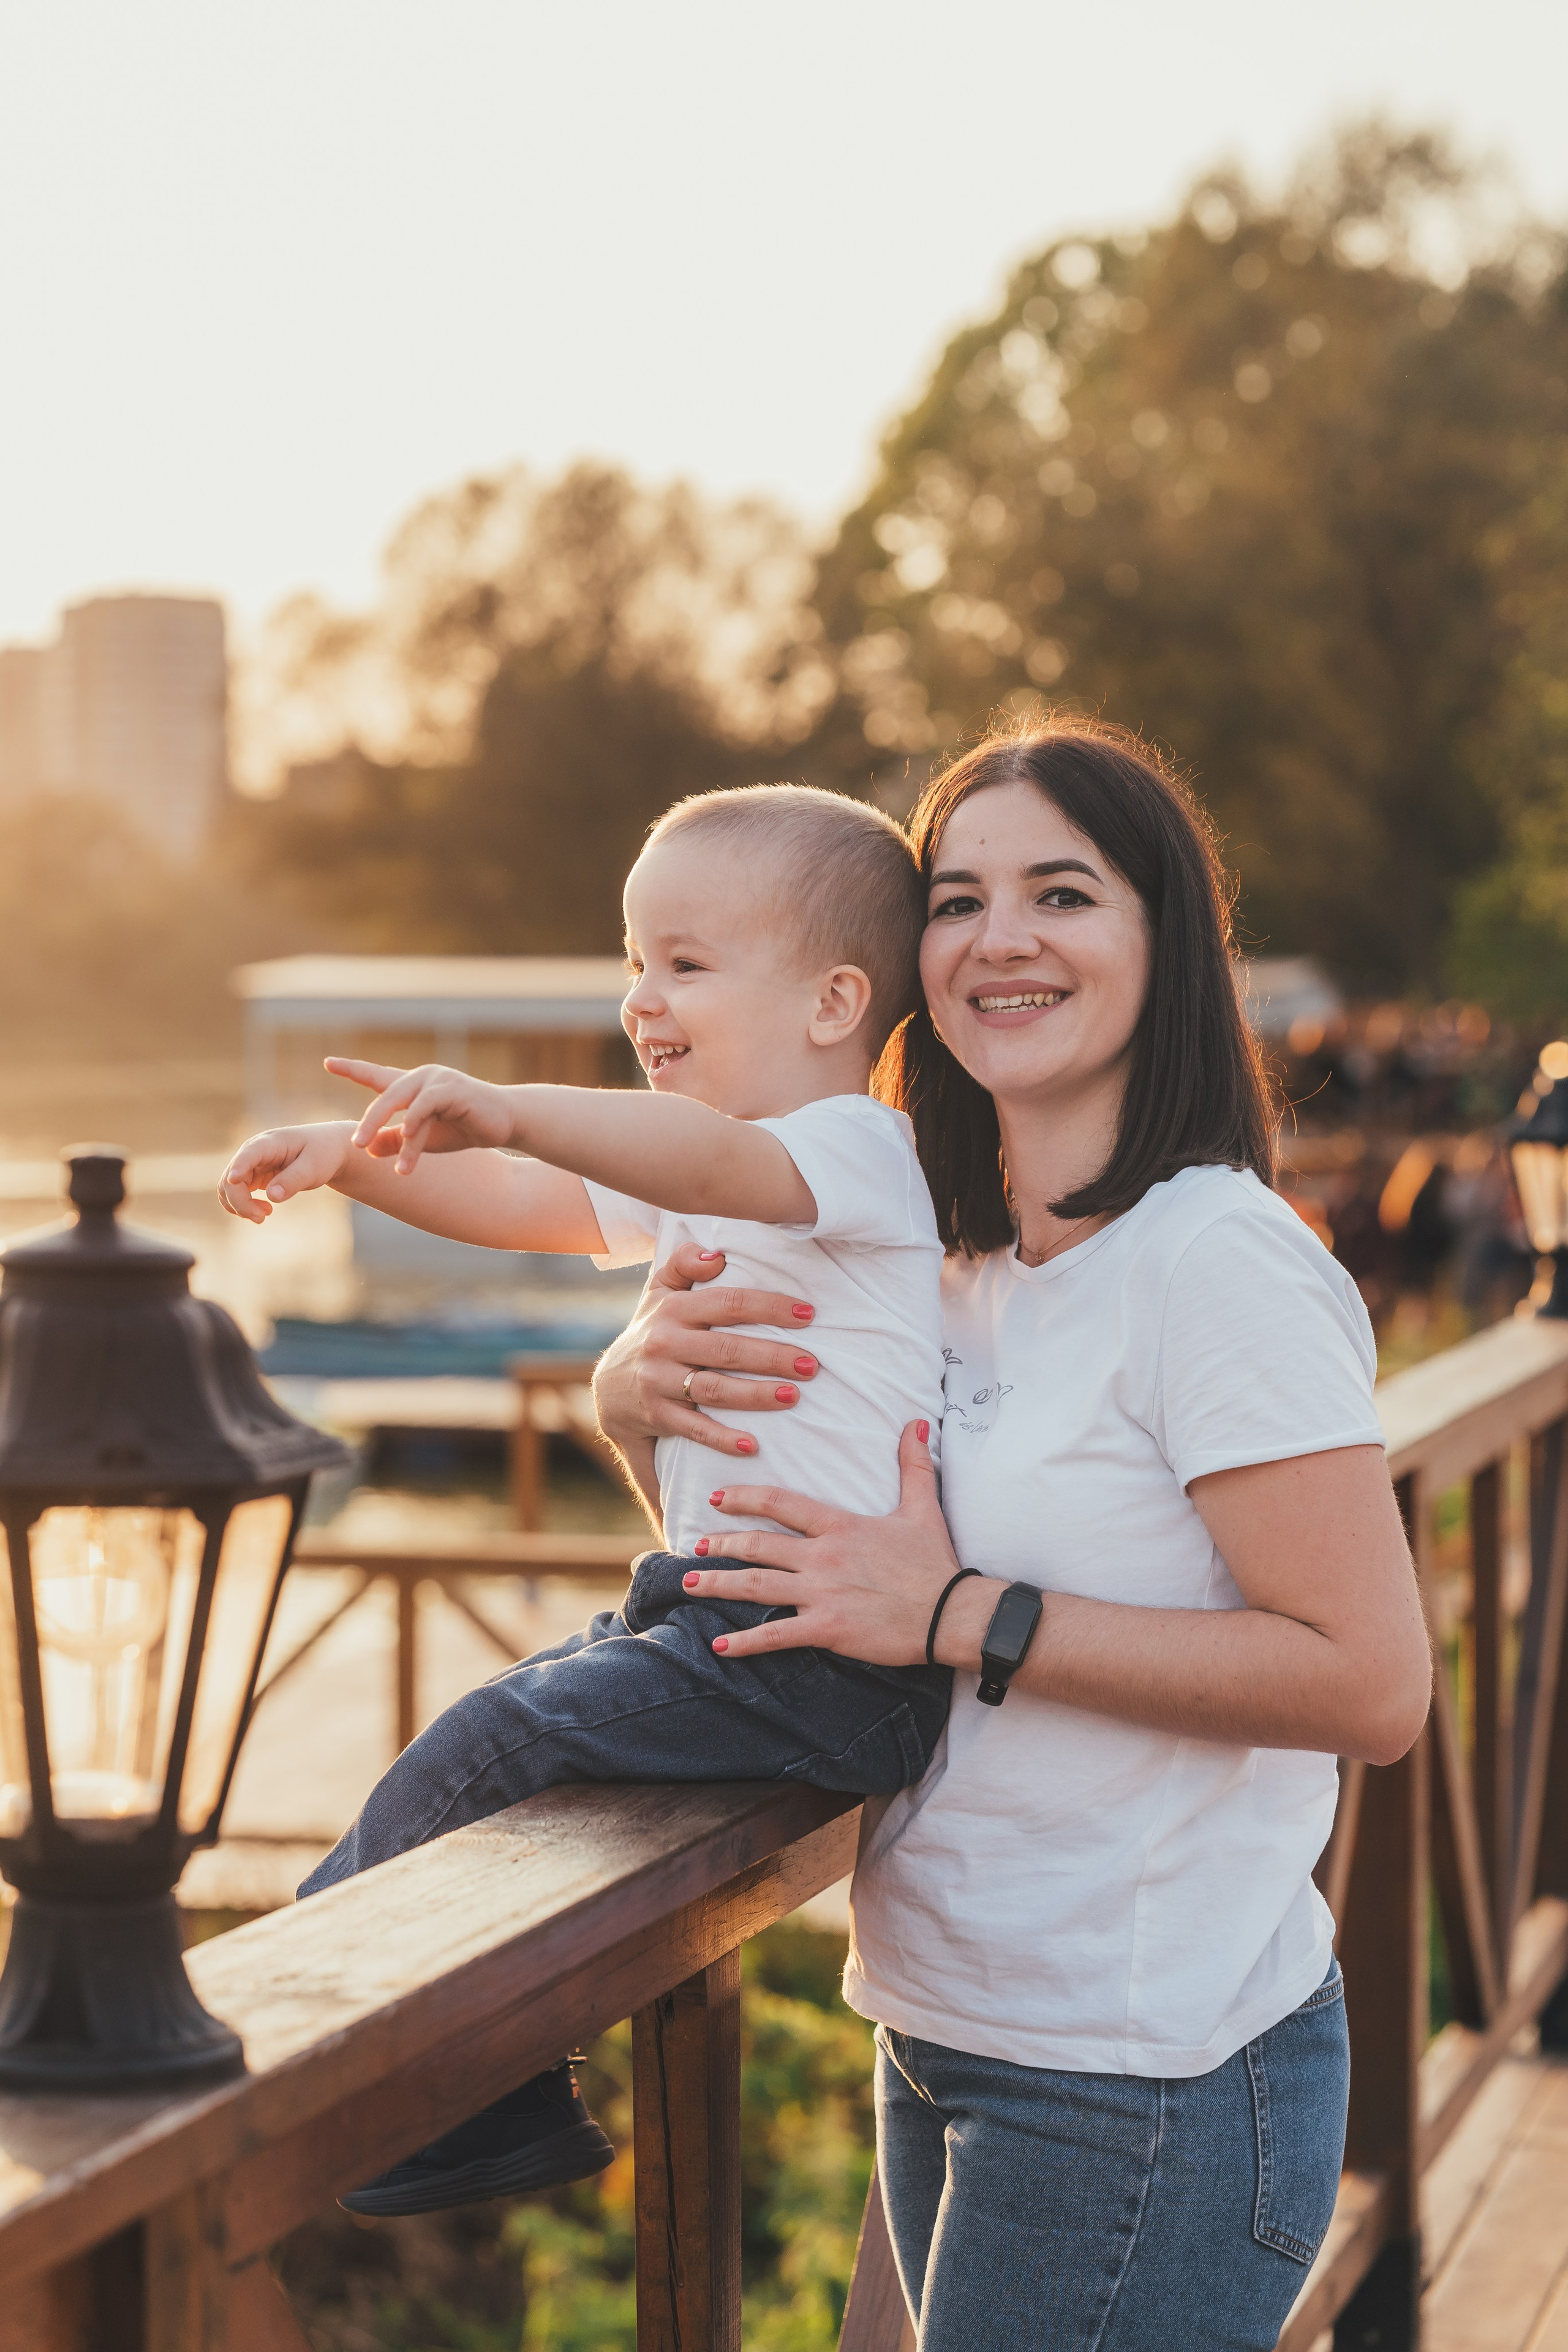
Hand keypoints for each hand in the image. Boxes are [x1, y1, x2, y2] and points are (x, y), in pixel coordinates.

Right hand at [218, 1123, 352, 1220]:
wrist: (327, 1150)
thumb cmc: (322, 1154)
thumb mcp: (315, 1168)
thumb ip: (294, 1180)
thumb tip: (273, 1196)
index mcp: (270, 1143)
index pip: (249, 1154)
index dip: (239, 1167)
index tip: (233, 1181)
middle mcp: (253, 1152)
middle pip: (231, 1178)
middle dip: (241, 1202)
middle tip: (263, 1218)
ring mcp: (250, 1164)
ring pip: (228, 1188)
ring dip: (240, 1206)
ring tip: (265, 1215)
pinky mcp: (252, 1176)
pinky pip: (235, 1193)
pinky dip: (242, 1206)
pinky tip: (262, 1212)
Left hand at [327, 1057, 514, 1172]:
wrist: (506, 1123)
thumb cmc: (465, 1128)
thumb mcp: (425, 1139)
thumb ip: (398, 1141)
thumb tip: (368, 1148)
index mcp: (413, 1087)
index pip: (377, 1075)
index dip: (352, 1069)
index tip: (328, 1062)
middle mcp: (422, 1077)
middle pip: (385, 1094)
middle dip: (369, 1121)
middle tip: (356, 1144)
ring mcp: (438, 1080)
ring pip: (404, 1105)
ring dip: (398, 1137)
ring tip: (395, 1164)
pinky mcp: (453, 1088)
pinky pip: (426, 1106)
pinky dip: (416, 1125)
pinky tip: (411, 1141)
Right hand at [592, 1242, 821, 1463]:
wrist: (608, 1387)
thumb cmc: (652, 1331)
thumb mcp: (659, 1291)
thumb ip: (683, 1263)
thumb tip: (716, 1255)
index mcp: (673, 1309)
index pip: (728, 1303)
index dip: (769, 1307)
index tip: (808, 1314)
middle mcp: (664, 1343)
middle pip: (727, 1349)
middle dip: (772, 1357)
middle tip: (811, 1364)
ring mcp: (659, 1382)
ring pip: (714, 1389)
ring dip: (756, 1395)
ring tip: (793, 1396)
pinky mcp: (658, 1415)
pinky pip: (693, 1428)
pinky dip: (721, 1439)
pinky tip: (751, 1445)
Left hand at [677, 1422, 994, 1666]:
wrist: (951, 1612)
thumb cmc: (935, 1562)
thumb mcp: (923, 1508)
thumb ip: (914, 1465)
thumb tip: (916, 1422)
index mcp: (839, 1526)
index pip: (781, 1503)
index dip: (745, 1498)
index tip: (719, 1498)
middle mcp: (822, 1557)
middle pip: (759, 1545)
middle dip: (723, 1544)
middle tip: (697, 1544)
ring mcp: (821, 1594)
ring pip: (757, 1586)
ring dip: (719, 1585)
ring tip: (690, 1584)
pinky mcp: (826, 1630)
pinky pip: (776, 1636)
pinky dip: (745, 1641)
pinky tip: (719, 1646)